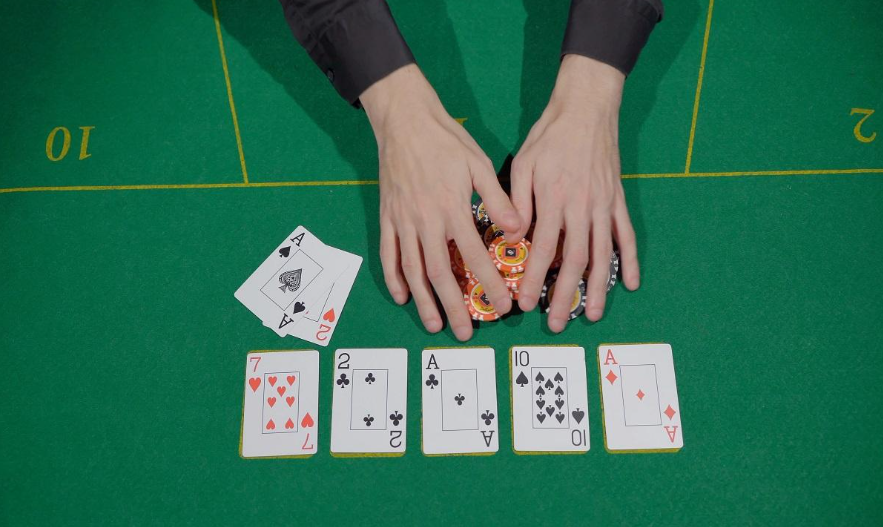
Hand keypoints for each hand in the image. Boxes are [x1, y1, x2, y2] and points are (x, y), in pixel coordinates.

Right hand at [361, 65, 521, 339]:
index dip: (489, 284)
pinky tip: (402, 297)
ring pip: (413, 271)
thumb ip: (498, 198)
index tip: (503, 305)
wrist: (403, 120)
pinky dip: (394, 278)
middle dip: (454, 306)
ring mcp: (403, 222)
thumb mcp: (478, 164)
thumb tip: (516, 230)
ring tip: (434, 324)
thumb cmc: (446, 140)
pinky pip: (388, 255)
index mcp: (452, 209)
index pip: (474, 257)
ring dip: (424, 301)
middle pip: (440, 274)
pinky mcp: (387, 218)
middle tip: (465, 333)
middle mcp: (426, 222)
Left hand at [510, 55, 639, 331]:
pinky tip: (630, 284)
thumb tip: (514, 236)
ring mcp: (604, 206)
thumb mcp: (524, 164)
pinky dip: (630, 260)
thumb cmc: (550, 136)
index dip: (535, 279)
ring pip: (603, 255)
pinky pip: (626, 235)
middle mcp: (582, 208)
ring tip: (594, 315)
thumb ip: (518, 201)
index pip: (544, 249)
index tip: (526, 303)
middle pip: (576, 261)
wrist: (587, 108)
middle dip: (565, 295)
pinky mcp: (618, 200)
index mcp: (555, 200)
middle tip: (557, 323)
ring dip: (599, 288)